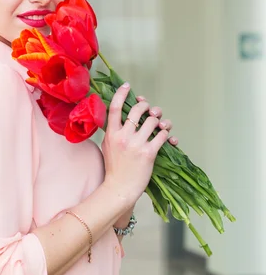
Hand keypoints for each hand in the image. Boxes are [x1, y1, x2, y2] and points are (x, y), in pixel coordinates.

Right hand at [102, 83, 173, 206]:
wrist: (119, 188)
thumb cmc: (114, 169)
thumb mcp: (107, 146)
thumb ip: (113, 131)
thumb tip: (121, 116)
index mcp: (111, 134)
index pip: (114, 108)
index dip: (121, 94)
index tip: (127, 86)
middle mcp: (123, 137)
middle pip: (137, 110)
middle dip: (146, 106)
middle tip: (149, 109)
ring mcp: (136, 144)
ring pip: (153, 121)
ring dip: (159, 120)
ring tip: (161, 123)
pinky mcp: (149, 153)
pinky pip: (162, 135)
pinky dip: (166, 133)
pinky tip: (166, 135)